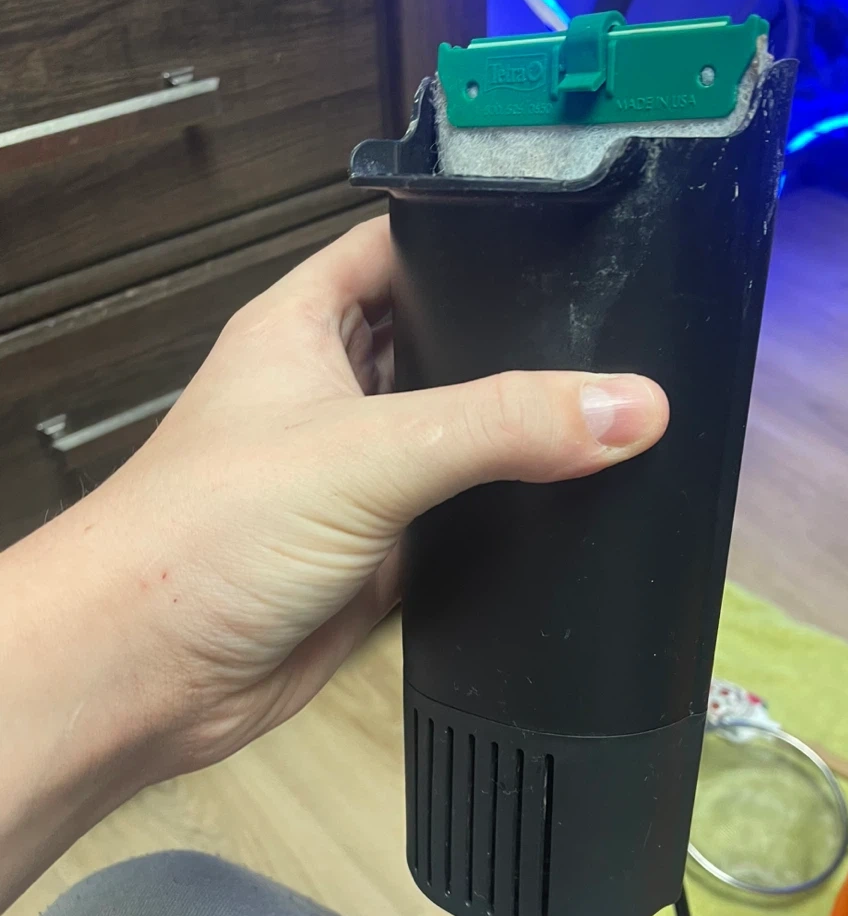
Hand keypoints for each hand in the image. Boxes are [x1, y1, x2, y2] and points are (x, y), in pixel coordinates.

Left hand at [0, 213, 667, 904]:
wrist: (146, 675)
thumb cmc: (208, 533)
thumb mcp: (366, 452)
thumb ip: (502, 425)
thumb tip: (633, 406)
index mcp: (304, 326)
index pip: (401, 250)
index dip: (475, 241)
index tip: (573, 246)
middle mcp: (332, 393)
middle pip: (446, 347)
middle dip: (520, 348)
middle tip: (624, 345)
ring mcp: (357, 477)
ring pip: (459, 442)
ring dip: (519, 443)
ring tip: (620, 422)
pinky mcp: (379, 554)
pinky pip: (461, 523)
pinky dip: (508, 521)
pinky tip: (574, 513)